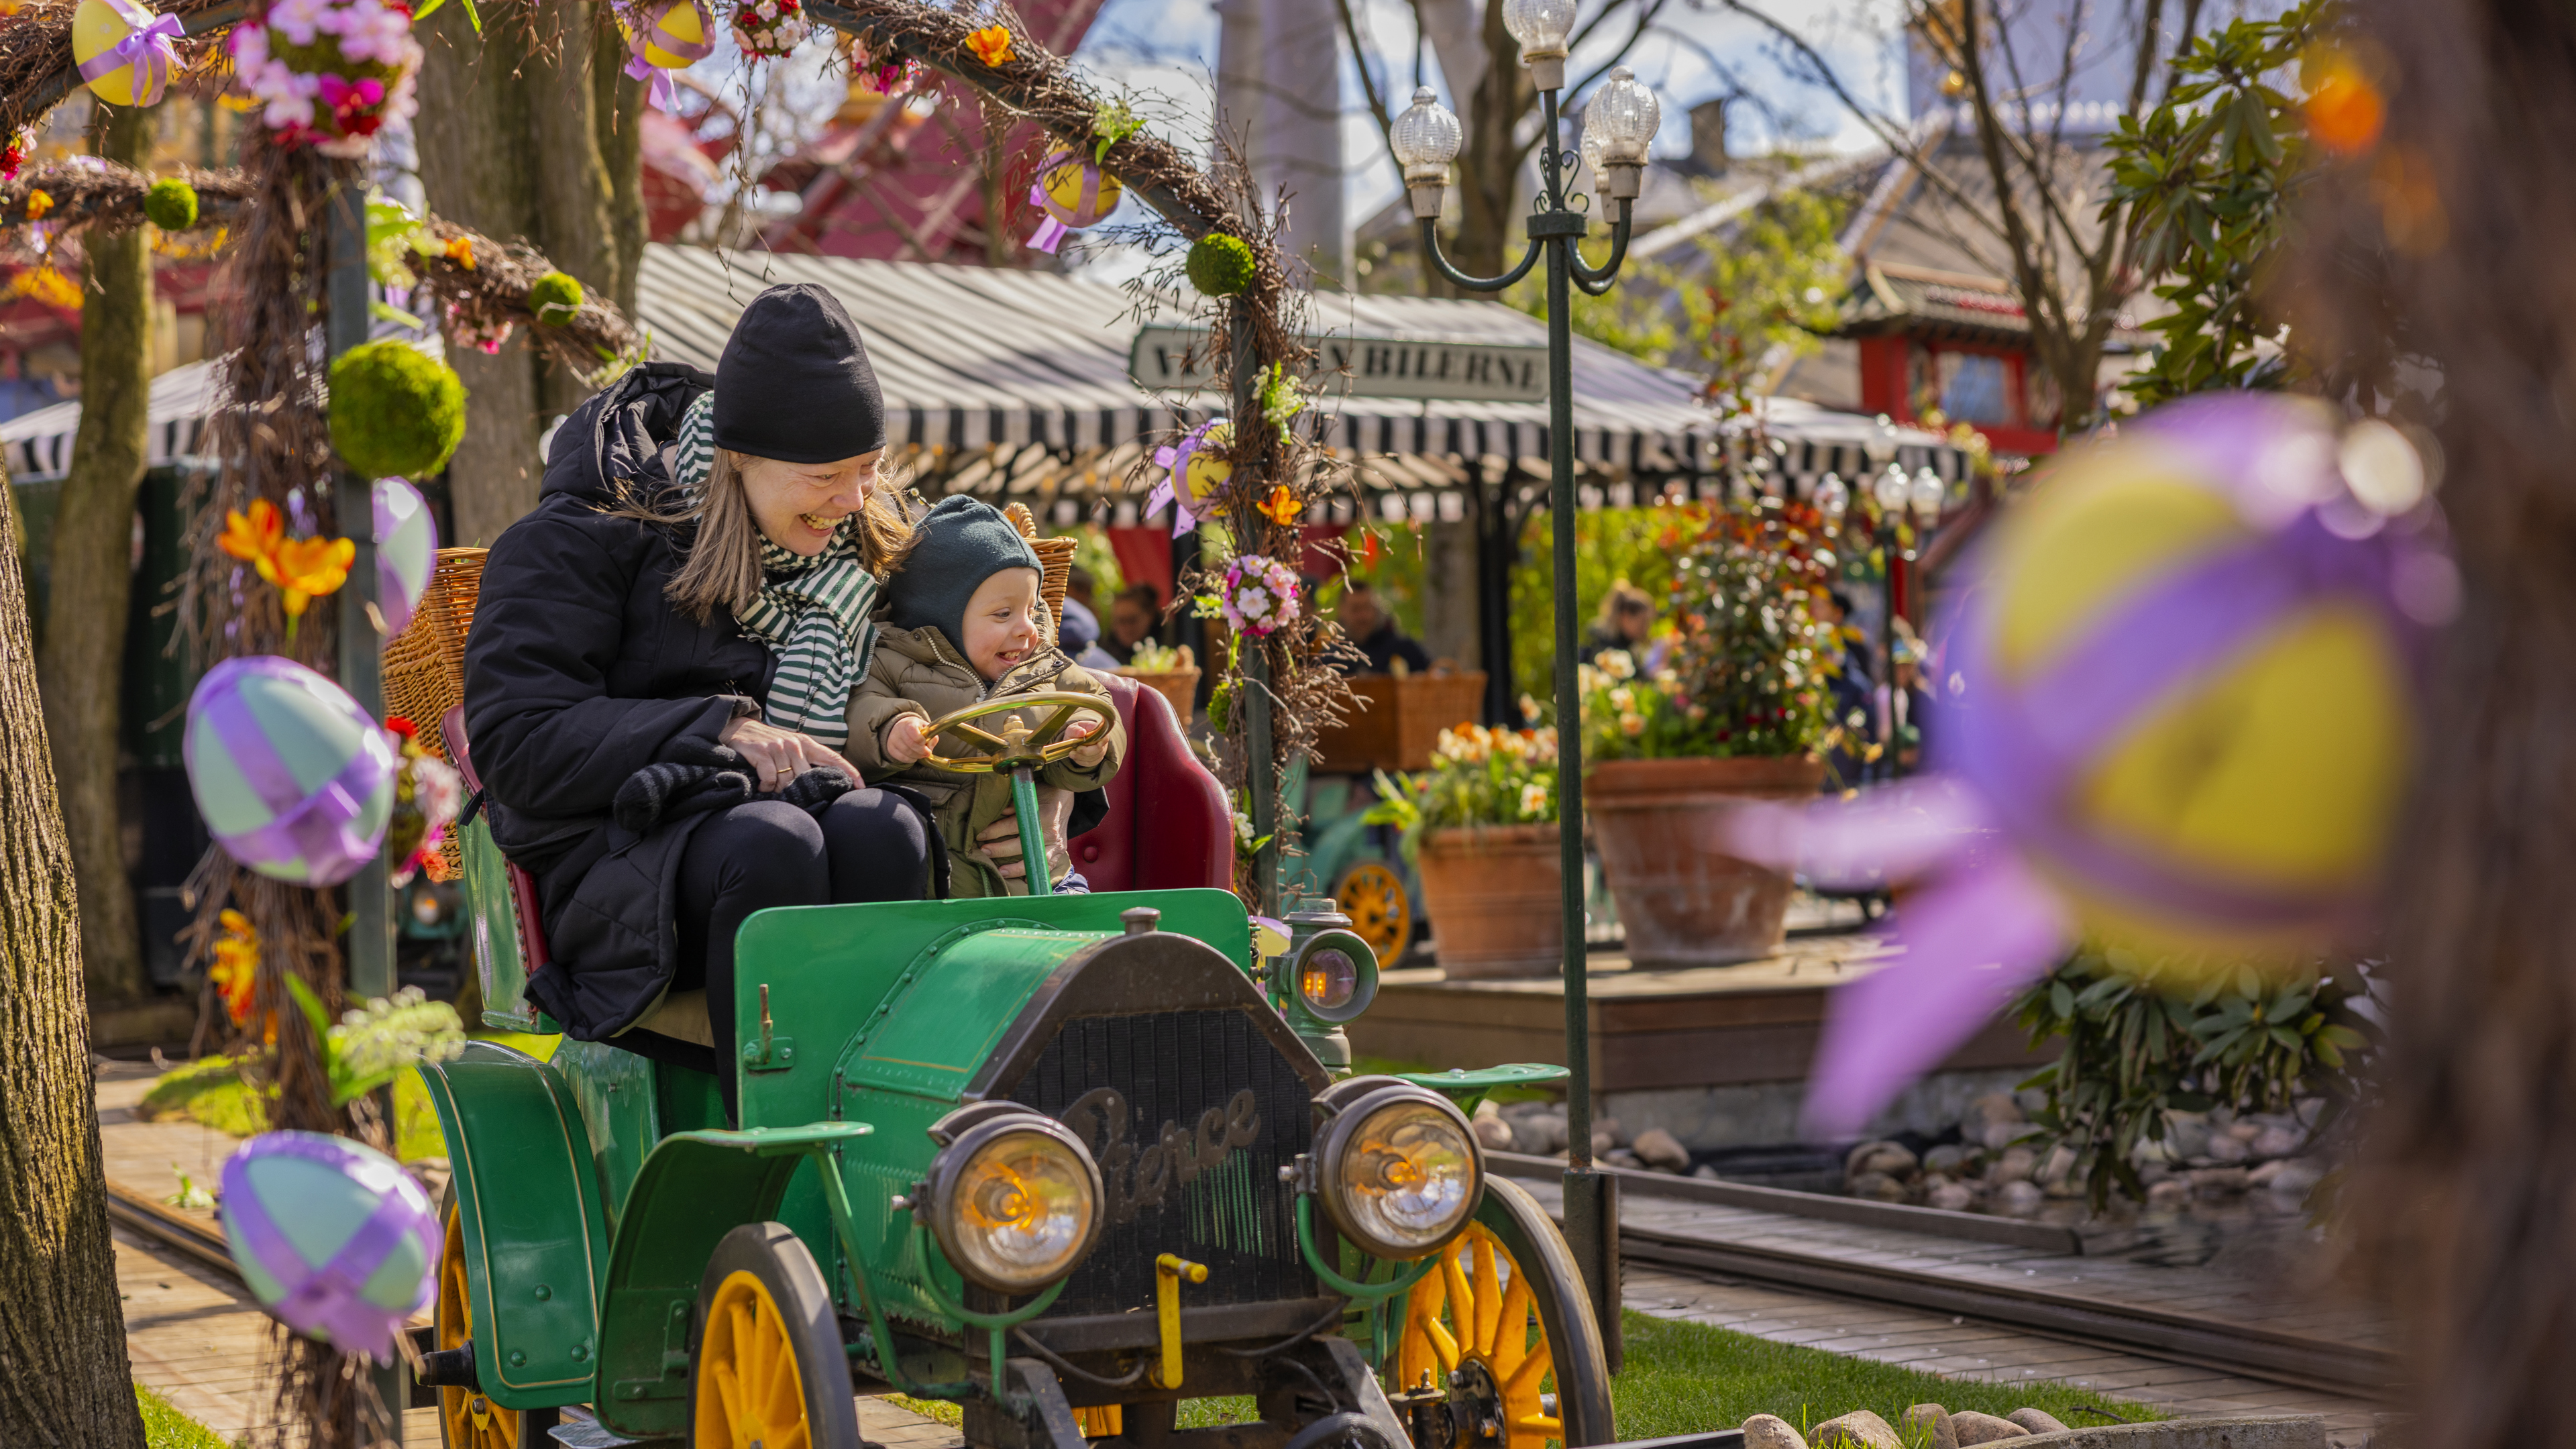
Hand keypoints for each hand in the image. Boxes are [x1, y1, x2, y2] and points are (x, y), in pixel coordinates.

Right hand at [719, 716, 862, 792]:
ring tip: (771, 788)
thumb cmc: (767, 743)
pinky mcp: (762, 752)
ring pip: (788, 781)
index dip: (849, 772)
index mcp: (806, 744)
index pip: (833, 758)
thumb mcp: (790, 748)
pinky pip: (770, 779)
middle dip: (800, 791)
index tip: (861, 787)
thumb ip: (805, 762)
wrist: (737, 728)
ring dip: (779, 790)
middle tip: (789, 795)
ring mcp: (779, 747)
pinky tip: (761, 785)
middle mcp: (795, 744)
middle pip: (807, 777)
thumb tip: (821, 784)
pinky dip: (766, 786)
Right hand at [884, 714, 929, 764]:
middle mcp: (899, 730)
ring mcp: (893, 740)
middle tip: (927, 753)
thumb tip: (930, 746)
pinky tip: (914, 756)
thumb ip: (931, 736)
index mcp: (909, 723)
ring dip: (917, 756)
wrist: (901, 726)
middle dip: (922, 751)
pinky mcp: (891, 748)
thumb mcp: (925, 728)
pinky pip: (902, 758)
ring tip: (921, 754)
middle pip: (911, 745)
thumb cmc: (915, 728)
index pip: (916, 735)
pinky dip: (910, 759)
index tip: (926, 744)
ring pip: (907, 753)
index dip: (923, 742)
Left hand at [978, 783, 1071, 883]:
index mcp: (1042, 815)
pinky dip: (1037, 872)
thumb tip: (993, 816)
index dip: (995, 831)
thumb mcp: (1027, 795)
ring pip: (1035, 860)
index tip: (980, 835)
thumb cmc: (1043, 793)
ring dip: (1017, 868)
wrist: (1064, 795)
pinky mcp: (1060, 850)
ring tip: (1002, 872)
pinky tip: (1024, 880)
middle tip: (984, 852)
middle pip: (1022, 845)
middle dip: (1000, 850)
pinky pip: (1048, 866)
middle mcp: (1050, 832)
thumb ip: (1011, 807)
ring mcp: (1057, 843)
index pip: (1013, 826)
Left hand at [1063, 714, 1106, 767]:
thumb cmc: (1075, 732)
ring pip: (1094, 758)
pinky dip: (1081, 761)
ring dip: (1081, 757)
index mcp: (1099, 731)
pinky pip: (1090, 763)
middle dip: (1086, 751)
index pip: (1105, 738)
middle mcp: (1103, 742)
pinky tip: (1075, 756)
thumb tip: (1082, 732)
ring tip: (1072, 753)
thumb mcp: (1073, 727)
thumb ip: (1076, 729)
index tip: (1093, 744)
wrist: (1074, 739)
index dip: (1101, 743)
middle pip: (1099, 750)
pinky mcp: (1096, 759)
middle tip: (1076, 749)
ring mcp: (1101, 751)